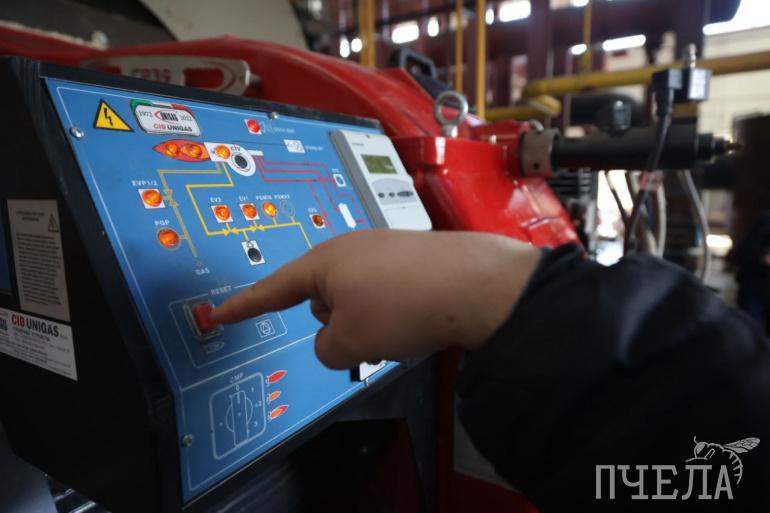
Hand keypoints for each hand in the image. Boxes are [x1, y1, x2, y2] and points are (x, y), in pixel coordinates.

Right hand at [211, 230, 540, 368]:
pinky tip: (417, 318)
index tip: (218, 313)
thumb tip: (337, 340)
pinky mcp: (410, 259)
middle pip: (321, 300)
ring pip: (356, 302)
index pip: (272, 289)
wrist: (474, 284)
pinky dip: (393, 313)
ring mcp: (382, 250)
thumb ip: (327, 349)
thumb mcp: (350, 342)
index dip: (244, 306)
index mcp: (322, 262)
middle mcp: (348, 248)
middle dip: (336, 324)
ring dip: (367, 322)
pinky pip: (385, 295)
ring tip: (399, 327)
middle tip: (367, 335)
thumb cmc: (401, 307)